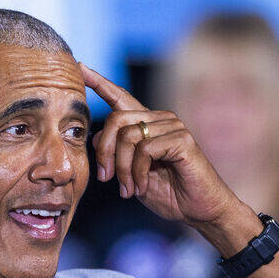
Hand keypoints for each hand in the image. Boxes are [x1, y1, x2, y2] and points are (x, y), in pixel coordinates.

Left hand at [81, 64, 246, 227]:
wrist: (199, 209)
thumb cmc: (169, 193)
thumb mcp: (132, 173)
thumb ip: (116, 154)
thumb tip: (94, 137)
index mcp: (147, 124)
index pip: (120, 97)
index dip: (99, 82)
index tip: (79, 67)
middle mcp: (160, 119)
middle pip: (116, 119)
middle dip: (104, 151)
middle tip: (105, 178)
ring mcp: (173, 127)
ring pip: (128, 136)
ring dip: (122, 169)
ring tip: (127, 189)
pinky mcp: (182, 140)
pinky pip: (145, 150)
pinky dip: (137, 172)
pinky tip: (141, 187)